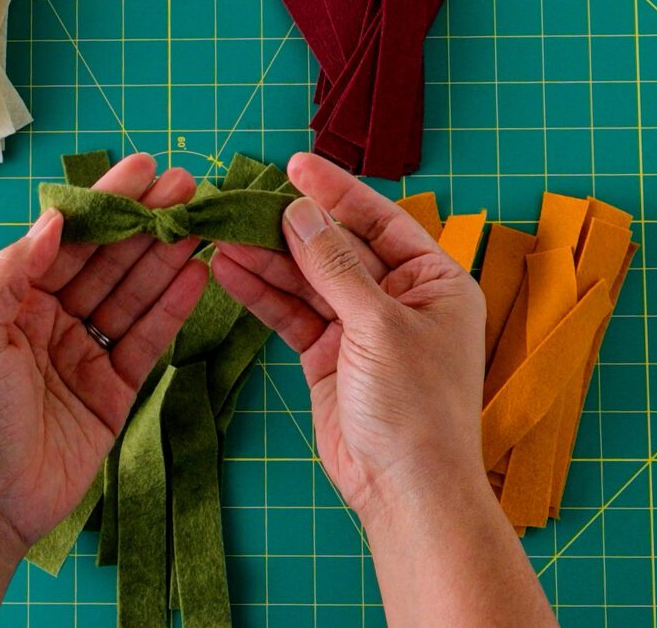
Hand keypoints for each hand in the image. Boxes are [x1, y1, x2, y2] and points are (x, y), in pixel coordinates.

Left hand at [0, 153, 207, 551]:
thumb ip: (11, 276)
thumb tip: (53, 220)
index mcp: (15, 301)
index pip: (68, 239)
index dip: (107, 205)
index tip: (144, 170)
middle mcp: (53, 319)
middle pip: (109, 261)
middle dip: (147, 222)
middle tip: (189, 186)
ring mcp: (86, 354)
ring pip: (134, 295)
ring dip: (167, 258)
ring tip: (203, 223)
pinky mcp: (114, 391)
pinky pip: (147, 341)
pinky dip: (173, 308)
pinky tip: (198, 275)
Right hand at [211, 153, 486, 517]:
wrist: (405, 490)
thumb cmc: (415, 407)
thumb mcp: (379, 325)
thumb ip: (335, 266)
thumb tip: (300, 212)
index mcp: (434, 281)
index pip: (380, 220)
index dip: (337, 191)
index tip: (295, 165)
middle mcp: (398, 297)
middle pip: (337, 247)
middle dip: (291, 227)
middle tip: (243, 203)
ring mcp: (361, 327)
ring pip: (308, 280)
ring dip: (267, 259)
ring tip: (222, 235)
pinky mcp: (329, 355)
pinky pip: (293, 314)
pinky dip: (263, 295)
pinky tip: (230, 271)